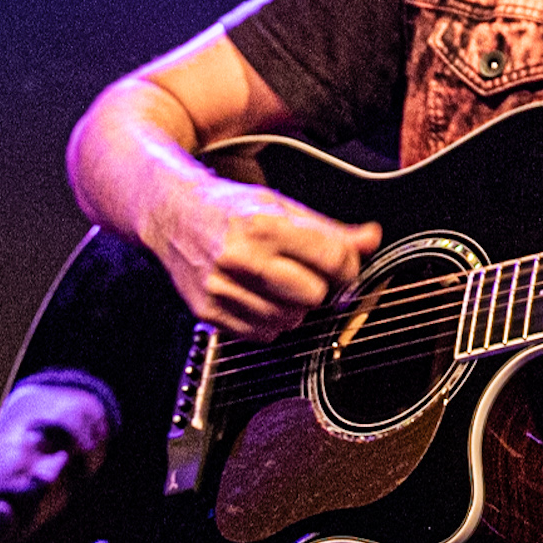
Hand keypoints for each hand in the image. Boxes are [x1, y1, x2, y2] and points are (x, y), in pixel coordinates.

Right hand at [143, 176, 379, 341]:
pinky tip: (261, 297)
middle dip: (321, 287)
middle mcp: (240, 259)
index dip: (348, 264)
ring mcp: (222, 289)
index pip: (332, 259)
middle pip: (314, 295)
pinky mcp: (210, 313)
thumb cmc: (230, 210)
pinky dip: (271, 321)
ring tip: (280, 283)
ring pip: (291, 320)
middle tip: (309, 273)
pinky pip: (263, 335)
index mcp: (263, 226)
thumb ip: (330, 229)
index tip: (343, 263)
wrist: (171, 216)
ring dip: (295, 307)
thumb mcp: (282, 206)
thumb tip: (371, 239)